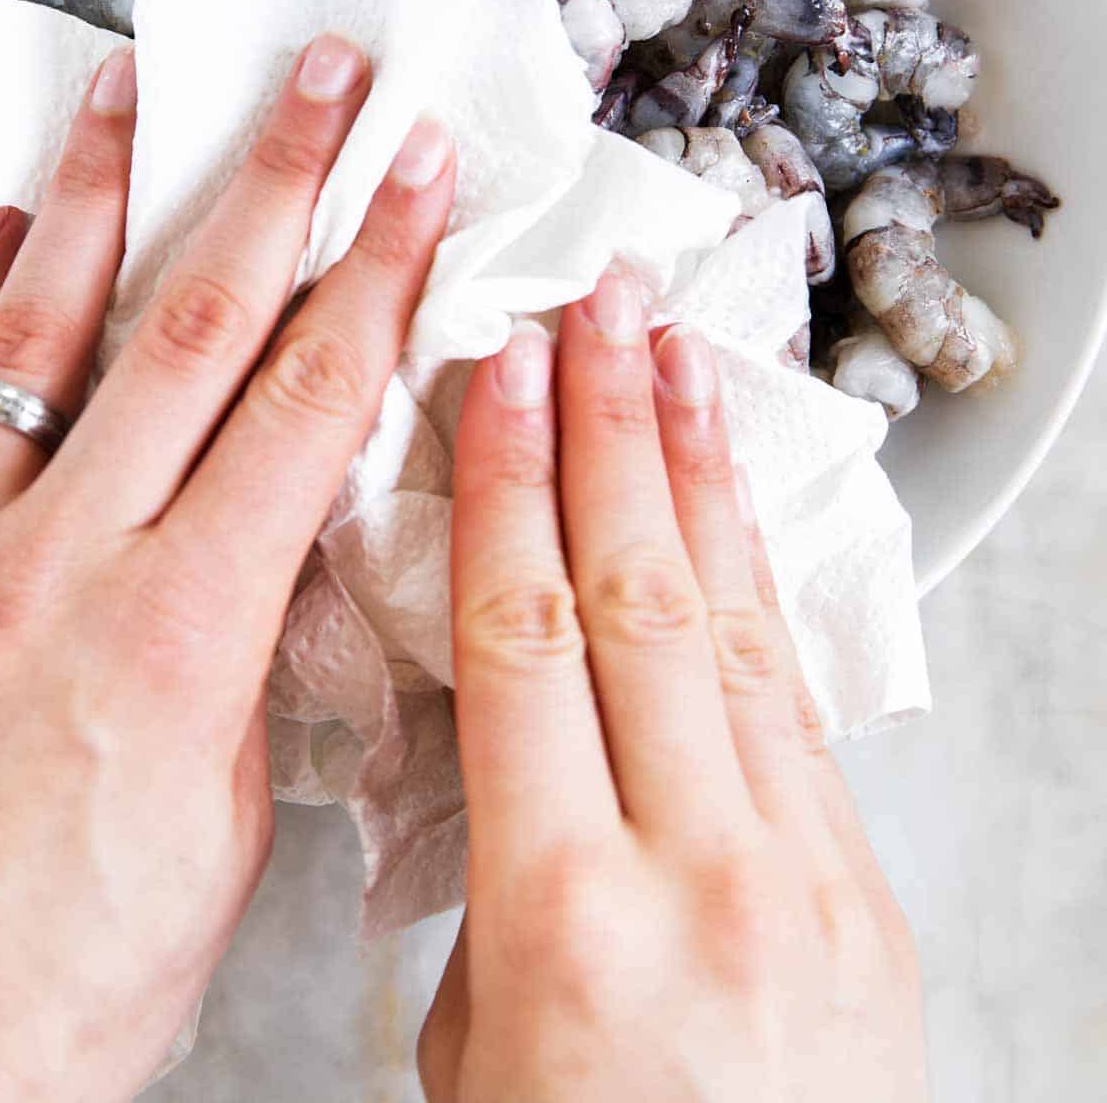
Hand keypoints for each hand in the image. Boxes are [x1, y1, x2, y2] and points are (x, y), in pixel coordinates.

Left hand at [0, 36, 453, 1101]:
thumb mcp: (221, 829)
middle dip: (275, 181)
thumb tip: (283, 551)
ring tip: (133, 86)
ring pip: (39, 329)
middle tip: (322, 78)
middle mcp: (65, 556)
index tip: (420, 176)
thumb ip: (254, 661)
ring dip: (102, 195)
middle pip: (197, 325)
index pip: (309, 401)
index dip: (377, 270)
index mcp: (182, 628)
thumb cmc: (59, 979)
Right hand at [420, 270, 928, 1101]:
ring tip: (674, 361)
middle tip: (597, 310)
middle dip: (611, 431)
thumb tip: (505, 763)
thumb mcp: (471, 1063)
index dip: (511, 490)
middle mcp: (696, 873)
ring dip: (698, 476)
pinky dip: (756, 587)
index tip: (503, 377)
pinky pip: (794, 702)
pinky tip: (734, 513)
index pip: (526, 643)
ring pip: (731, 626)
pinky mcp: (866, 894)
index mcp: (565, 921)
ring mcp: (801, 877)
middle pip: (636, 597)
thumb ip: (487, 893)